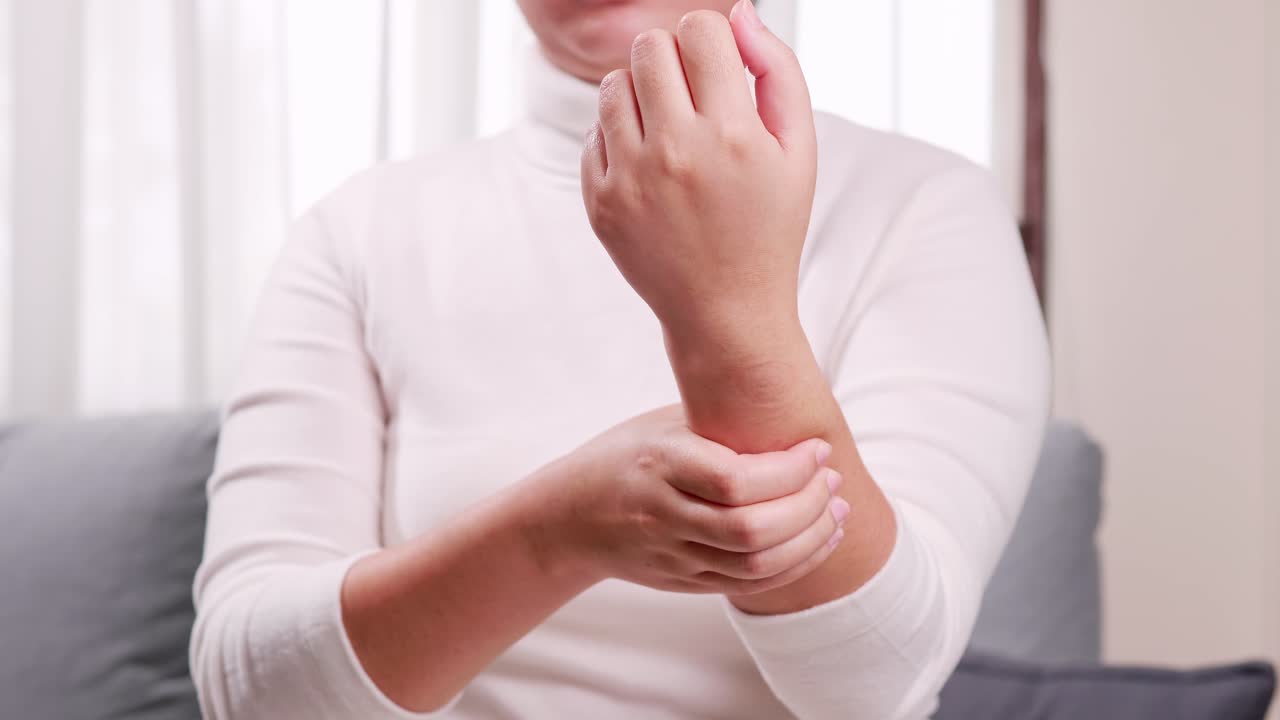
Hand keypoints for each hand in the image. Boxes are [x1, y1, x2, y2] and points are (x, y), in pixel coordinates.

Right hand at [536, 406, 848, 595]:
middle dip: (807, 507)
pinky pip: (748, 584)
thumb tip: (792, 402)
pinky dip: (793, 565)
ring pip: (755, 565)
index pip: (735, 481)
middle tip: (832, 480)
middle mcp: (663, 515)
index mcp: (658, 464)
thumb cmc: (626, 455)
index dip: (789, 470)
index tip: (818, 449)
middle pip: (751, 529)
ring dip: (809, 540)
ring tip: (836, 511)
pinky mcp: (683, 581)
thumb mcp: (662, 425)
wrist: (568, 518)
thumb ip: (718, 423)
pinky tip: (818, 539)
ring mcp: (671, 554)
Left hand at [580, 1, 816, 344]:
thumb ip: (778, 71)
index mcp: (732, 135)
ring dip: (643, 93)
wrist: (726, 311)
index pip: (700, 30)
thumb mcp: (799, 152)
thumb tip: (737, 13)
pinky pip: (595, 132)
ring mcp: (630, 179)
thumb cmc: (769, 226)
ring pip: (615, 84)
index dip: (712, 40)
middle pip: (650, 47)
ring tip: (670, 127)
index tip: (720, 69)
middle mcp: (675, 152)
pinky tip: (651, 167)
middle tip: (694, 96)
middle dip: (673, 59)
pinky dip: (621, 138)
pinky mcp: (600, 201)